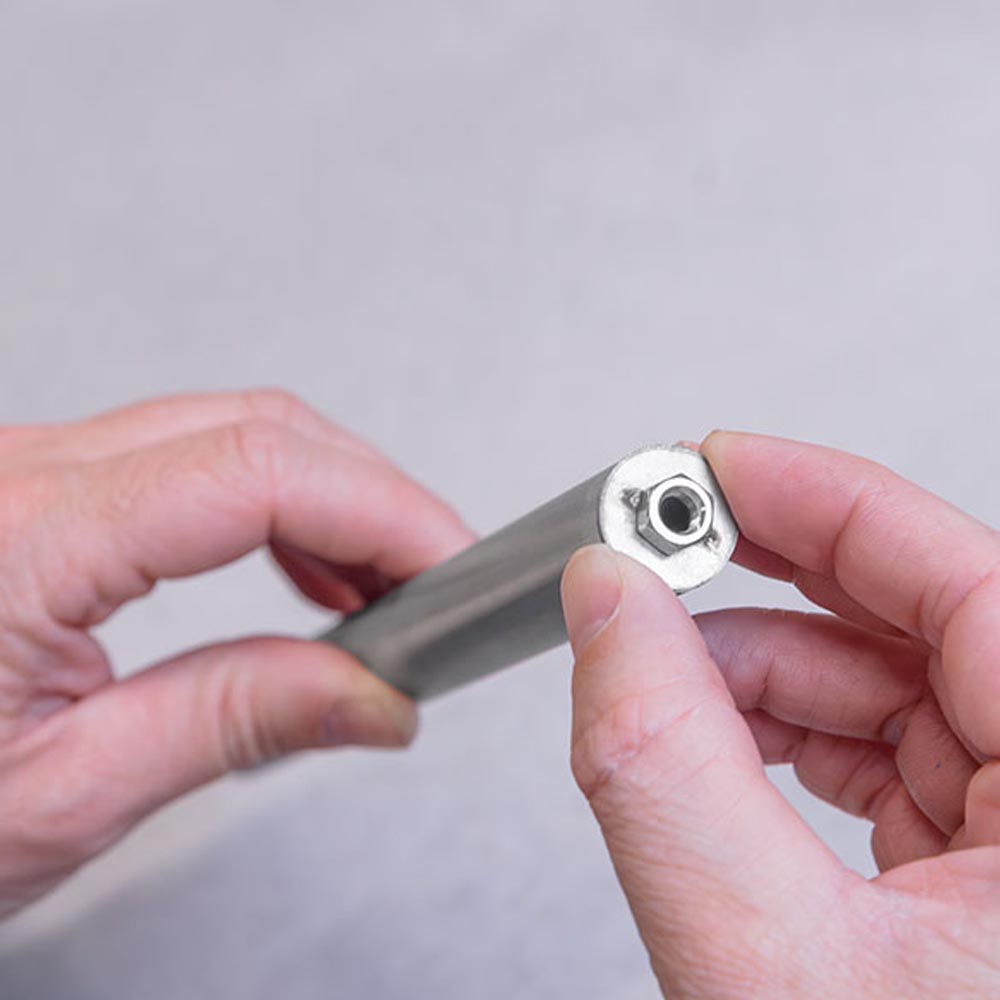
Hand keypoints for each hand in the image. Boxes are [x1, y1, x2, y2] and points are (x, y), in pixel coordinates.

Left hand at [0, 390, 469, 918]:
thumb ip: (235, 722)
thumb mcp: (64, 796)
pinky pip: (191, 457)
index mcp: (19, 541)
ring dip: (331, 497)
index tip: (451, 564)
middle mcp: (19, 474)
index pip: (256, 473)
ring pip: (232, 431)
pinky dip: (276, 503)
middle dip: (373, 498)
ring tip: (384, 587)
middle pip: (258, 430)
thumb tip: (375, 695)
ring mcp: (27, 469)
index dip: (381, 508)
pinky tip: (306, 569)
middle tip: (435, 582)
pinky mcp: (42, 489)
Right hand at [561, 432, 999, 998]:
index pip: (967, 577)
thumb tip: (604, 608)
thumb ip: (662, 766)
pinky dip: (789, 729)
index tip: (715, 465)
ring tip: (661, 662)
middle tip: (663, 545)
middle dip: (771, 575)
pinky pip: (891, 752)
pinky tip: (719, 728)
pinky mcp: (997, 873)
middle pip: (926, 619)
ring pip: (897, 685)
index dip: (822, 498)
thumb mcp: (769, 973)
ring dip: (763, 660)